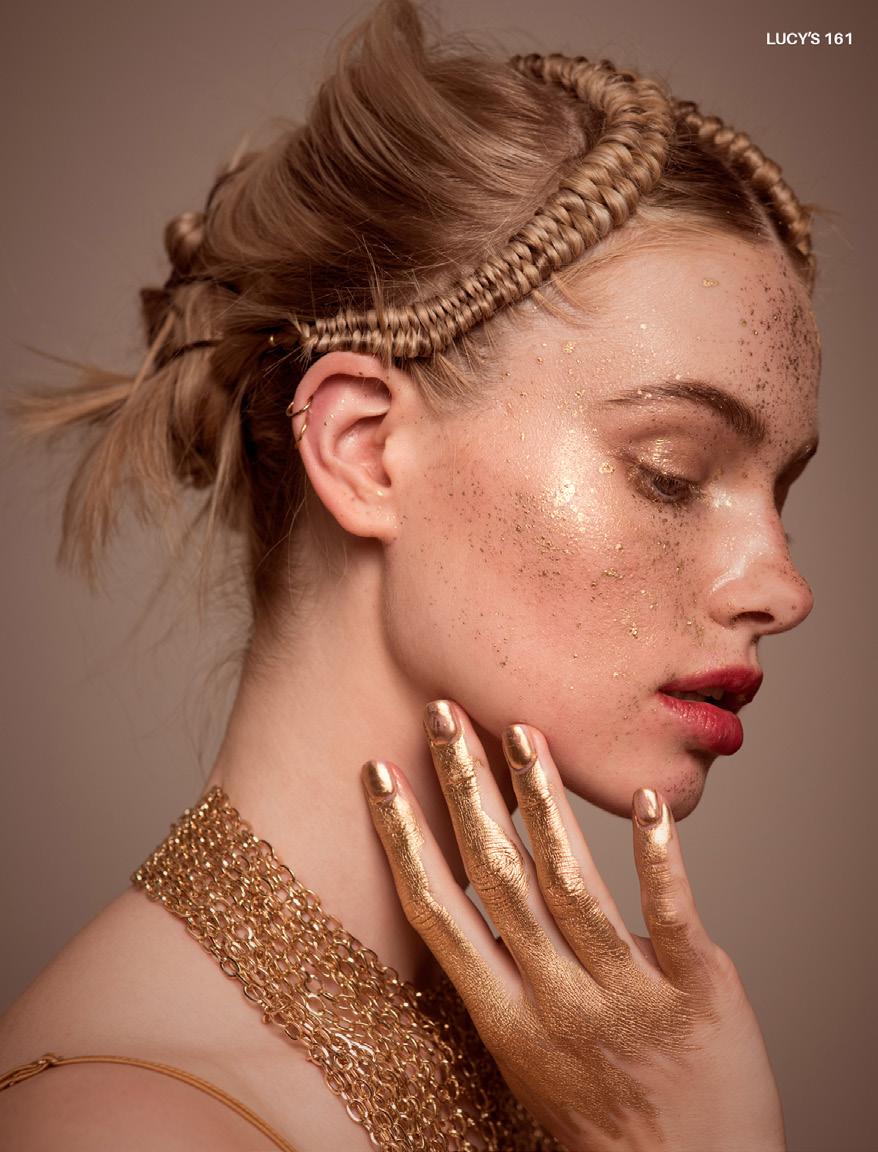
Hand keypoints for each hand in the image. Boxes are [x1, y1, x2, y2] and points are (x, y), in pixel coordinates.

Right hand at [360, 698, 786, 1151]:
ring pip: (572, 882)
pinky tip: (648, 802)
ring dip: (543, 801)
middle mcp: (557, 1002)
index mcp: (506, 1021)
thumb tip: (471, 908)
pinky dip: (657, 857)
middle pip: (499, 877)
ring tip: (524, 732)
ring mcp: (627, 996)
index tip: (382, 775)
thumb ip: (502, 986)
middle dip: (466, 788)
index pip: (440, 913)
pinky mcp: (697, 993)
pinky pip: (672, 914)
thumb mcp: (528, 1066)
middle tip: (447, 715)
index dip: (406, 839)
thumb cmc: (602, 1131)